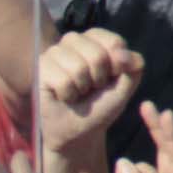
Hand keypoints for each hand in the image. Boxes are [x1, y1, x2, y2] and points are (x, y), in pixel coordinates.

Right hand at [37, 31, 144, 159]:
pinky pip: (63, 80)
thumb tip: (123, 54)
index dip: (117, 68)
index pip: (115, 43)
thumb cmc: (100, 107)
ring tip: (77, 92)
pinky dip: (68, 95)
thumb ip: (133, 67)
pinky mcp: (40, 67)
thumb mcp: (124, 88)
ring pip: (79, 67)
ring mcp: (55, 52)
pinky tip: (63, 96)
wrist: (78, 133)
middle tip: (90, 89)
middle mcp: (74, 40)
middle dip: (99, 80)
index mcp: (96, 40)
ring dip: (82, 88)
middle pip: (98, 55)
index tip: (109, 80)